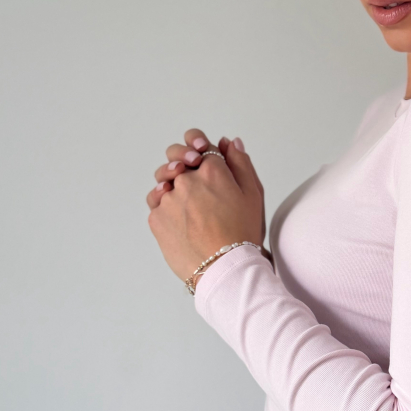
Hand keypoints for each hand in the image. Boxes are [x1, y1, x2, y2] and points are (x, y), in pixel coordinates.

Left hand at [146, 128, 265, 286]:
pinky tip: (181, 219)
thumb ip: (240, 163)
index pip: (200, 144)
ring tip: (190, 204)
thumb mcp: (253, 194)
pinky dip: (166, 206)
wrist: (224, 268)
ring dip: (173, 185)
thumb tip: (227, 142)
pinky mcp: (156, 218)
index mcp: (212, 170)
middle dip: (182, 161)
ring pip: (164, 181)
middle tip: (191, 173)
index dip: (200, 147)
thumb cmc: (243, 233)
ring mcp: (168, 199)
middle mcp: (186, 179)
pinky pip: (156, 204)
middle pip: (177, 158)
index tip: (201, 154)